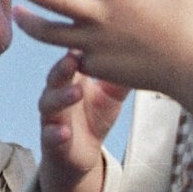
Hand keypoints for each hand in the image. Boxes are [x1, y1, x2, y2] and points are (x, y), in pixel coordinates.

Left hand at [0, 0, 192, 118]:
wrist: (190, 71)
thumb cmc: (185, 25)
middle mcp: (101, 18)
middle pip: (53, 0)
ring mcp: (94, 46)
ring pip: (50, 34)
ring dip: (30, 23)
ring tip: (16, 12)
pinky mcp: (95, 68)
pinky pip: (70, 57)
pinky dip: (62, 49)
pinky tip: (54, 41)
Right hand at [35, 51, 128, 191]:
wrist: (82, 154)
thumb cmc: (95, 117)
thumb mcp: (111, 96)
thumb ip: (120, 77)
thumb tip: (143, 51)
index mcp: (71, 80)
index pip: (70, 60)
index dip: (75, 49)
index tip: (84, 37)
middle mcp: (56, 94)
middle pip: (55, 77)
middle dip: (63, 68)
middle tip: (73, 59)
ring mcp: (51, 117)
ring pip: (49, 104)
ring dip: (61, 97)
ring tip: (76, 92)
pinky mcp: (51, 141)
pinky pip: (49, 136)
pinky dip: (55, 133)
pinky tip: (64, 132)